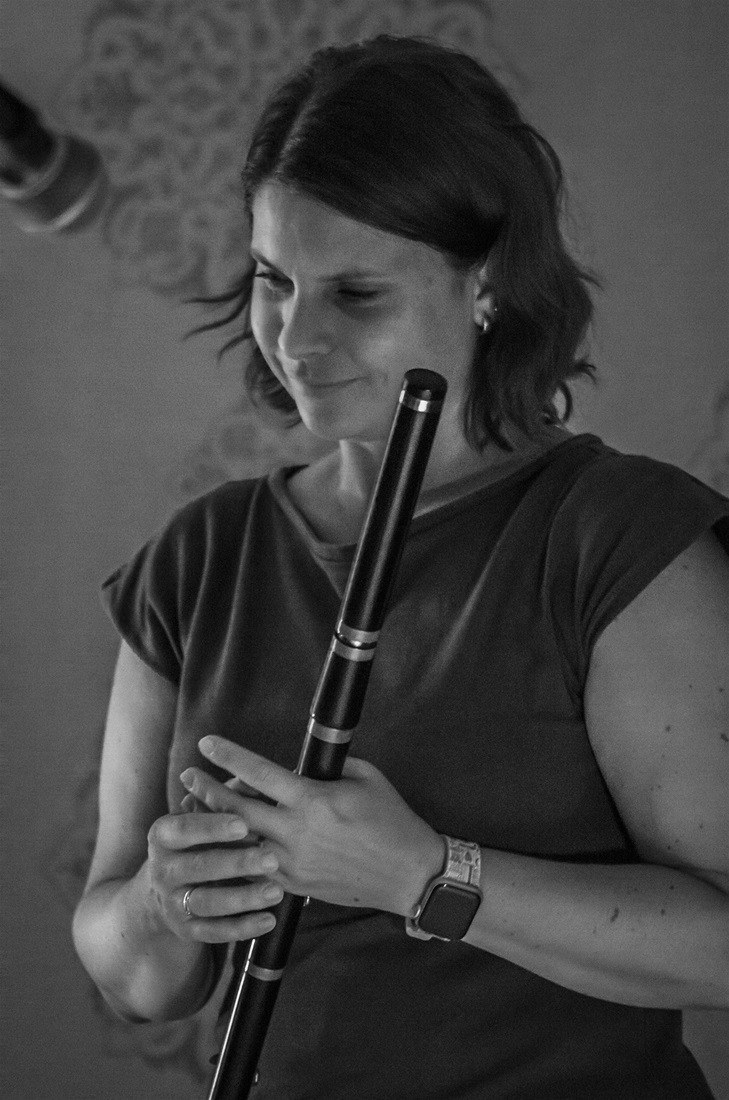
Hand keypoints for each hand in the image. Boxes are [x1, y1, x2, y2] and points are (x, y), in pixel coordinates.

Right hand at [145, 793, 283, 944]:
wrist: (162, 891)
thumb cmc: (196, 841)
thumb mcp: (200, 817)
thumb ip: (223, 799)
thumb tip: (252, 780)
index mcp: (163, 835)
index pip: (184, 829)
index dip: (212, 827)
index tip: (243, 823)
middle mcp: (162, 869)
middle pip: (199, 867)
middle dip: (236, 863)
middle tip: (271, 858)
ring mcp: (172, 902)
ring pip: (207, 902)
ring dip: (243, 898)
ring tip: (276, 891)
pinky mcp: (186, 929)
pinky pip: (214, 932)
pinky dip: (241, 928)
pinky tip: (268, 920)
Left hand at [184, 736, 442, 916]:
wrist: (409, 874)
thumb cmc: (391, 818)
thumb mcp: (365, 777)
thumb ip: (327, 768)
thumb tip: (297, 764)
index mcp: (313, 800)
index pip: (259, 773)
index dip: (229, 755)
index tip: (207, 743)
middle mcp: (297, 832)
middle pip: (237, 809)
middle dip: (207, 790)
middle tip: (187, 775)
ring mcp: (293, 863)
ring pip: (240, 841)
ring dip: (216, 824)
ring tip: (195, 808)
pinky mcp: (295, 885)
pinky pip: (255, 868)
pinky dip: (237, 853)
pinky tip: (222, 844)